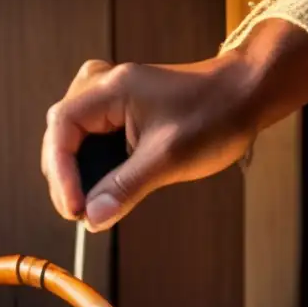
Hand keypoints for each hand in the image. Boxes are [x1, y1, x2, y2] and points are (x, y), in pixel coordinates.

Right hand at [41, 19, 307, 231]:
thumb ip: (125, 188)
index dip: (61, 174)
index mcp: (110, 89)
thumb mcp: (168, 158)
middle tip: (82, 214)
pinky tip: (106, 188)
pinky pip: (91, 139)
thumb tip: (92, 219)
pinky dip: (95, 167)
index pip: (61, 130)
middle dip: (67, 178)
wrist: (246, 95)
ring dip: (80, 175)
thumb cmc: (214, 116)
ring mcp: (110, 97)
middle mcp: (102, 87)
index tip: (74, 209)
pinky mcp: (119, 110)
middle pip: (61, 136)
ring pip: (74, 140)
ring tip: (92, 206)